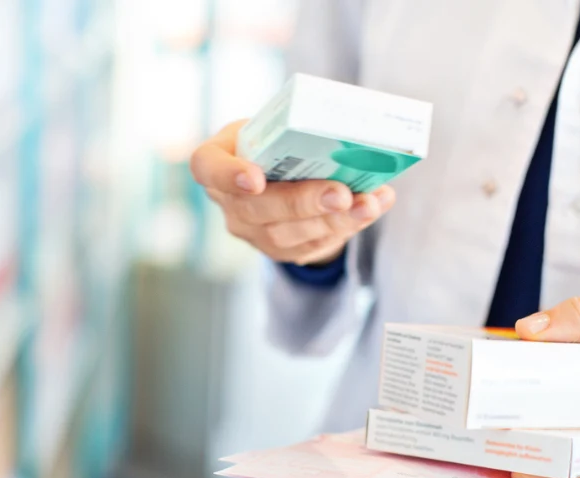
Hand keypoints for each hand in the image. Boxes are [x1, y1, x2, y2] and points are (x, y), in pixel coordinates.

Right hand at [190, 120, 395, 265]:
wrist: (282, 175)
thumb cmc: (278, 141)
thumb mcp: (275, 124)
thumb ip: (297, 126)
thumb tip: (352, 129)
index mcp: (217, 159)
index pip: (207, 167)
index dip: (227, 175)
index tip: (254, 179)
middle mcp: (229, 201)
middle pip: (257, 209)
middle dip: (303, 203)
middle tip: (341, 194)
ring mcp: (253, 232)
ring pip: (288, 234)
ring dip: (334, 220)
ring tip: (368, 204)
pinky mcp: (282, 250)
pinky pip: (312, 245)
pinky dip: (348, 226)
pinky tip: (372, 208)